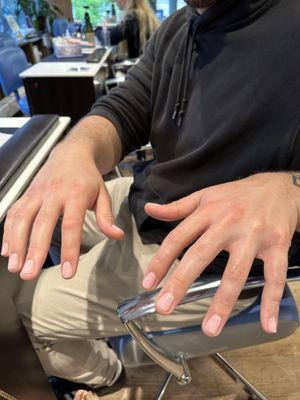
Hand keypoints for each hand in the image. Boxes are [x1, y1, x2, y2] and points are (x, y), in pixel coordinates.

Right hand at [1, 142, 123, 280]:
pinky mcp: (27, 193)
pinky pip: (14, 212)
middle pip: (42, 224)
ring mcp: (38, 193)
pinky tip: (6, 250)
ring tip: (15, 266)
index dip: (69, 249)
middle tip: (30, 274)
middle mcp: (54, 193)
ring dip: (16, 243)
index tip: (68, 272)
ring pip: (23, 219)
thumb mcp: (103, 193)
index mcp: (76, 194)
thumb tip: (117, 235)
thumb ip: (106, 216)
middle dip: (35, 250)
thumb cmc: (88, 177)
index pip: (72, 225)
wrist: (71, 152)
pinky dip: (8, 231)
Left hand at [143, 173, 299, 335]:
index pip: (178, 237)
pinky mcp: (277, 245)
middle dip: (181, 282)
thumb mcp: (205, 195)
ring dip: (223, 302)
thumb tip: (149, 209)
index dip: (161, 260)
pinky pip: (275, 276)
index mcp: (208, 211)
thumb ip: (177, 207)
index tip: (148, 283)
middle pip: (201, 255)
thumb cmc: (237, 194)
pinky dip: (271, 301)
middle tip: (164, 307)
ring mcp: (254, 235)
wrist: (279, 187)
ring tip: (209, 328)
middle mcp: (229, 223)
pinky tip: (266, 325)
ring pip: (236, 271)